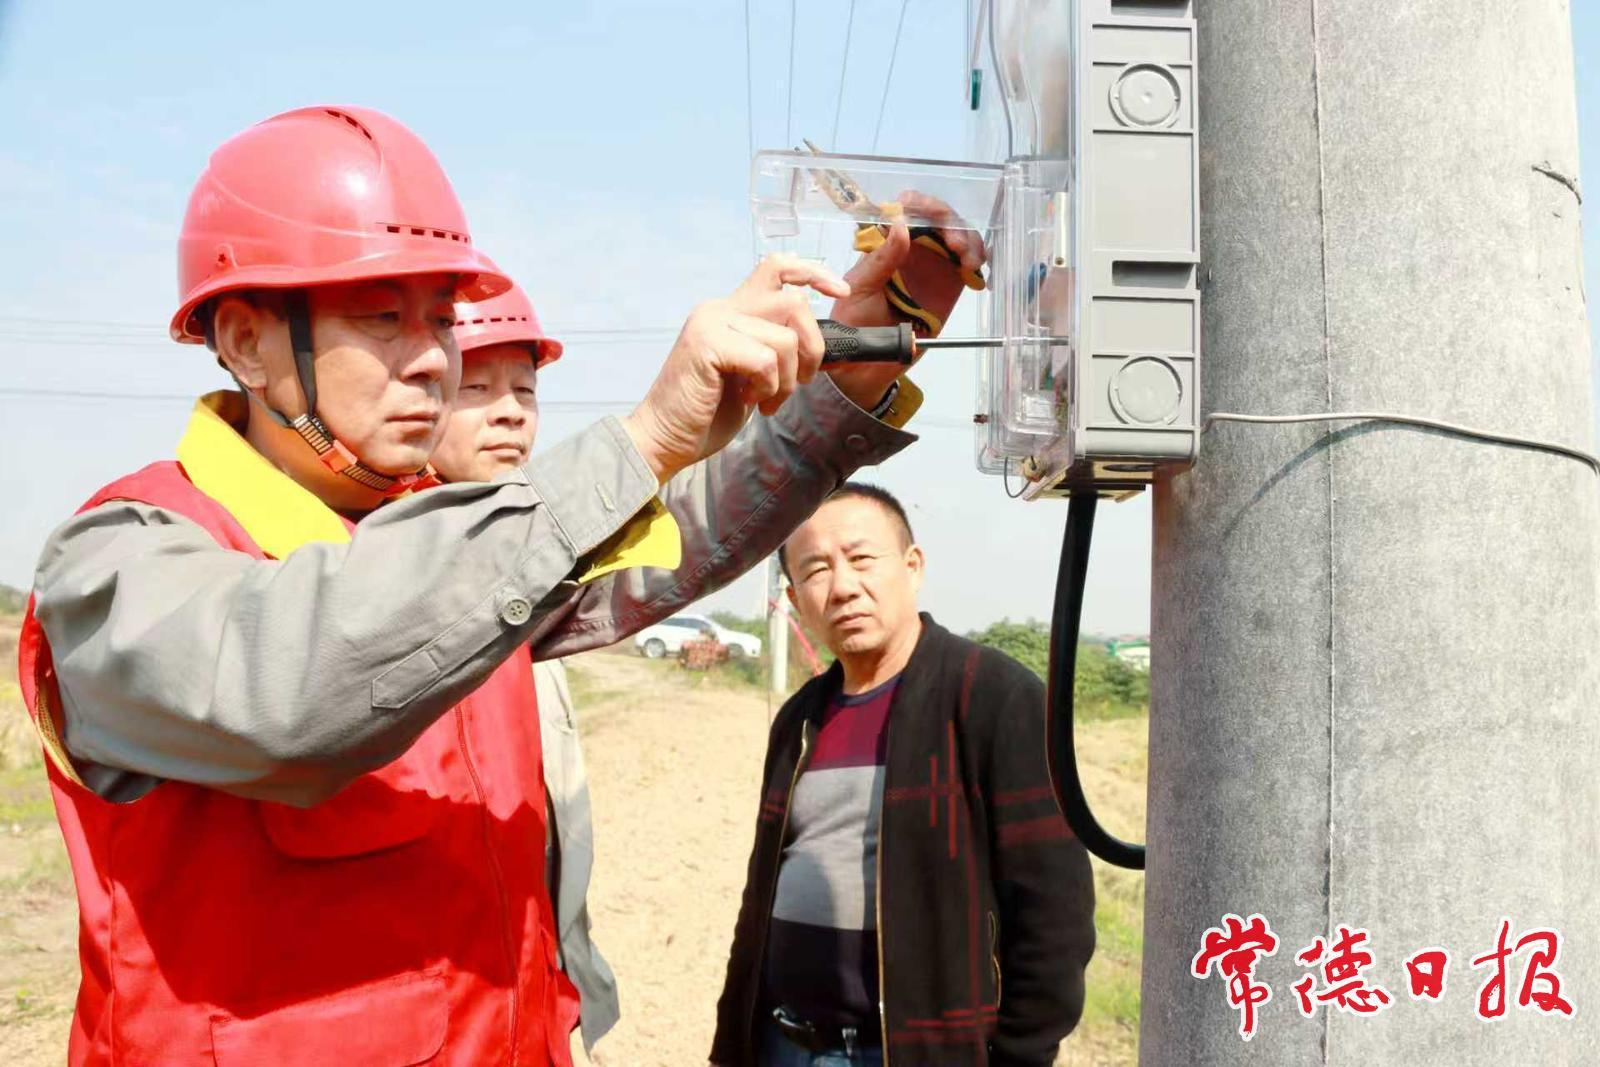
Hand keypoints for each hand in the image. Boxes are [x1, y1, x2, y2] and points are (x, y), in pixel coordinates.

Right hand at [623, 255, 848, 483]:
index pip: (777, 268)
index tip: (839, 293)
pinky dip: (768, 387)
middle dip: (812, 348)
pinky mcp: (707, 343)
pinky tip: (748, 401)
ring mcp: (712, 322)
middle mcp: (721, 308)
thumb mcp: (752, 375)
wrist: (664, 439)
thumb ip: (775, 349)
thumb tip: (817, 345)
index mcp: (731, 311)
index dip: (814, 274)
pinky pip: (766, 359)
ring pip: (785, 338)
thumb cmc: (706, 414)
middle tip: (798, 382)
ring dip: (787, 379)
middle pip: (793, 303)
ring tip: (765, 400)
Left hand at [826, 191, 986, 408]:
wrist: (867, 362)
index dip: (917, 203)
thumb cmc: (854, 321)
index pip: (907, 212)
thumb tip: (900, 224)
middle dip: (950, 223)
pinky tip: (974, 268)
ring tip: (968, 259)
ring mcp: (934, 265)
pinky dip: (977, 258)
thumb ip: (881, 259)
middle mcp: (914, 249)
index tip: (917, 208)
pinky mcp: (951, 285)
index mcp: (887, 244)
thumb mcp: (860, 288)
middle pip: (939, 219)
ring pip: (960, 236)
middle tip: (955, 243)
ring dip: (969, 239)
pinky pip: (969, 263)